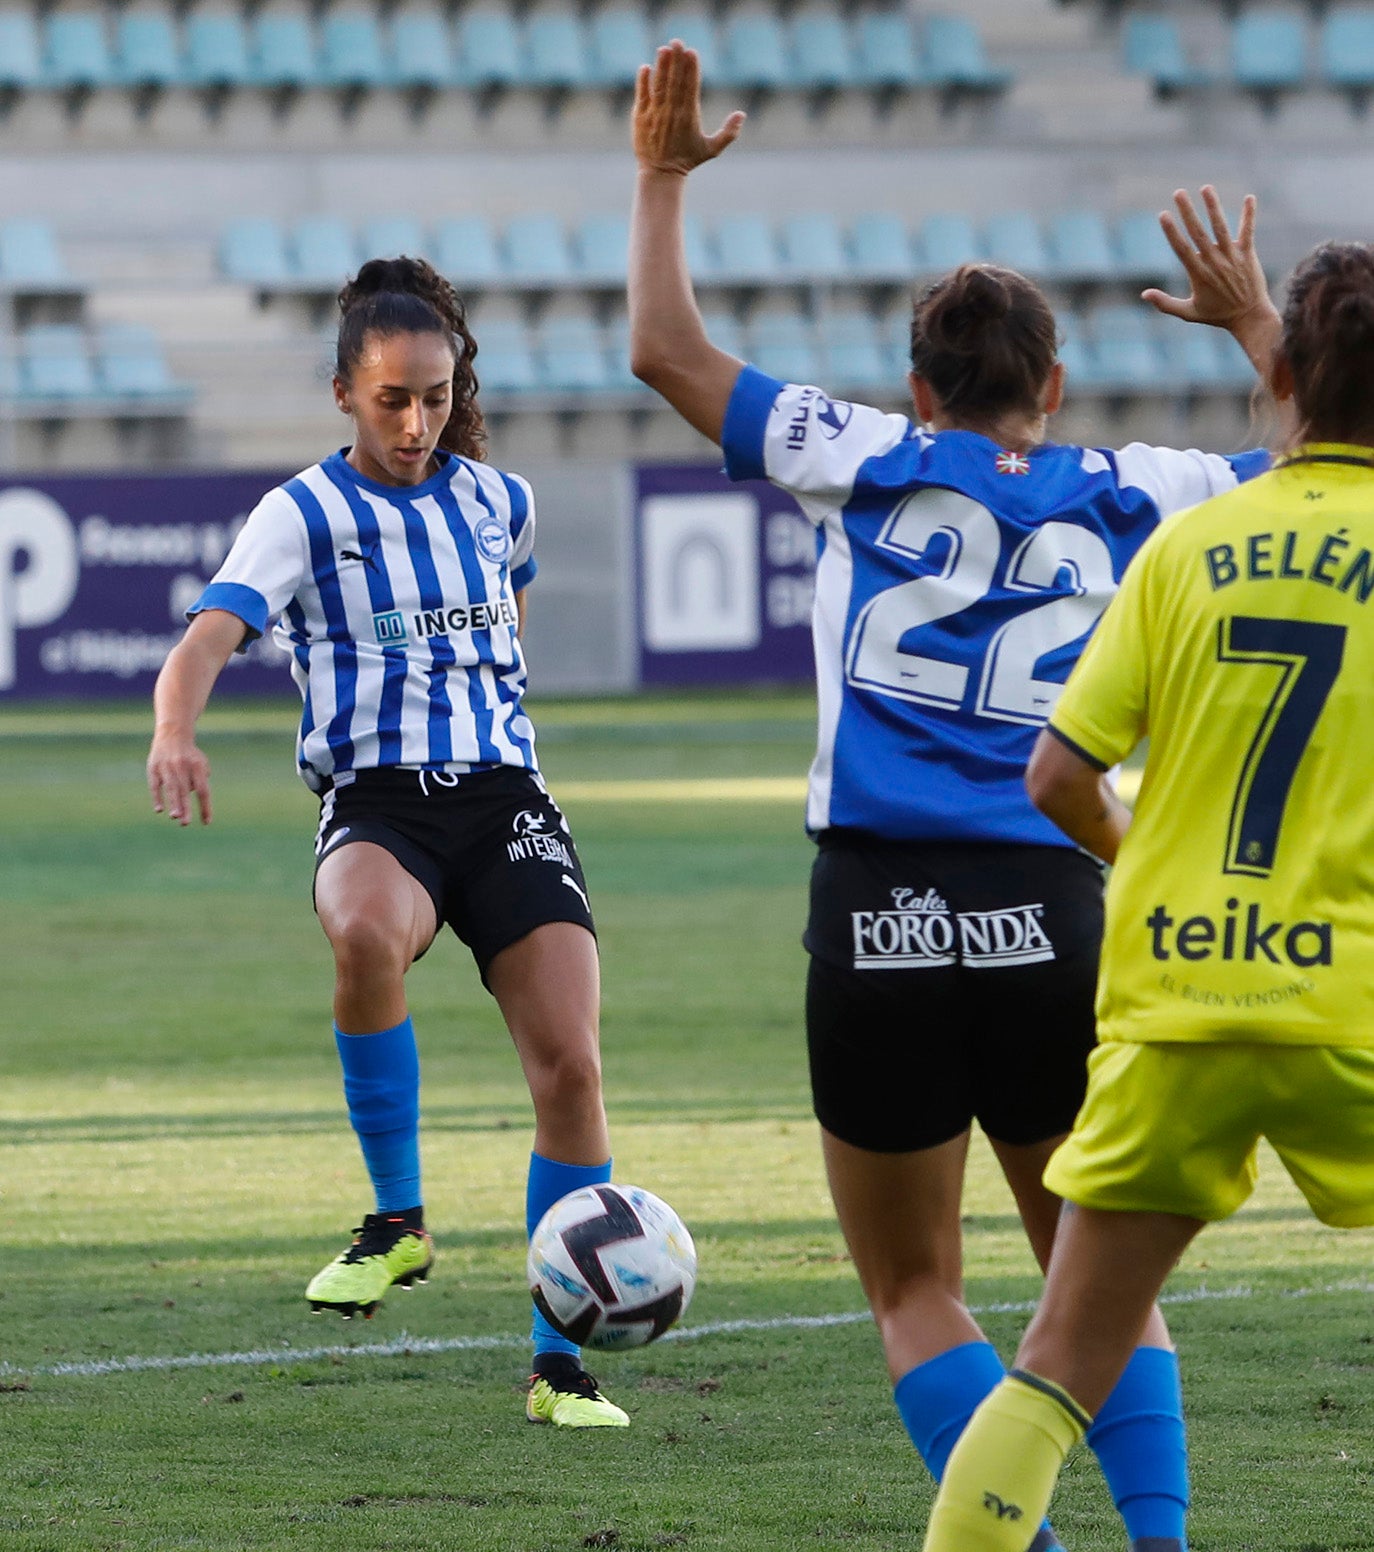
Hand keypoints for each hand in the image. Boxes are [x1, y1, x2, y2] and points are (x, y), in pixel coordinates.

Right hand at [148, 734, 212, 825]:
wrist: (173, 734)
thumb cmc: (190, 755)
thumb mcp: (202, 763)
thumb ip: (202, 781)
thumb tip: (200, 798)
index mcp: (197, 767)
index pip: (203, 790)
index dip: (205, 806)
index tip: (206, 822)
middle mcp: (183, 766)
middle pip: (185, 790)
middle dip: (185, 807)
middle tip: (185, 823)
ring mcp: (167, 767)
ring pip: (170, 788)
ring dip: (173, 803)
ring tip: (175, 817)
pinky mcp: (154, 768)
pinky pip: (155, 785)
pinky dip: (157, 797)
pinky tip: (159, 810)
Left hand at [634, 41, 744, 175]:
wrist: (660, 174)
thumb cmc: (687, 160)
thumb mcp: (712, 149)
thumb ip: (728, 133)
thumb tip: (742, 114)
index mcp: (689, 117)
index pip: (690, 87)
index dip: (691, 69)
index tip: (692, 52)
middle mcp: (671, 113)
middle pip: (675, 82)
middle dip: (676, 61)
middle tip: (678, 42)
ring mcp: (654, 114)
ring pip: (658, 85)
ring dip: (661, 66)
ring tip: (663, 49)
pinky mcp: (640, 117)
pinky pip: (642, 95)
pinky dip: (643, 82)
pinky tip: (645, 68)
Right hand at [1142, 186, 1273, 332]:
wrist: (1249, 317)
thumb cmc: (1217, 315)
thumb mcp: (1188, 313)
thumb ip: (1165, 303)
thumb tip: (1144, 294)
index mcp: (1198, 275)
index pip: (1181, 249)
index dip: (1171, 231)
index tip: (1162, 215)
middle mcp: (1214, 263)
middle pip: (1198, 233)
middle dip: (1188, 212)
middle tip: (1178, 192)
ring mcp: (1232, 257)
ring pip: (1221, 228)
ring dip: (1213, 207)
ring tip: (1205, 188)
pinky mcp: (1248, 254)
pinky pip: (1248, 231)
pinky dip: (1249, 215)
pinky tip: (1249, 198)